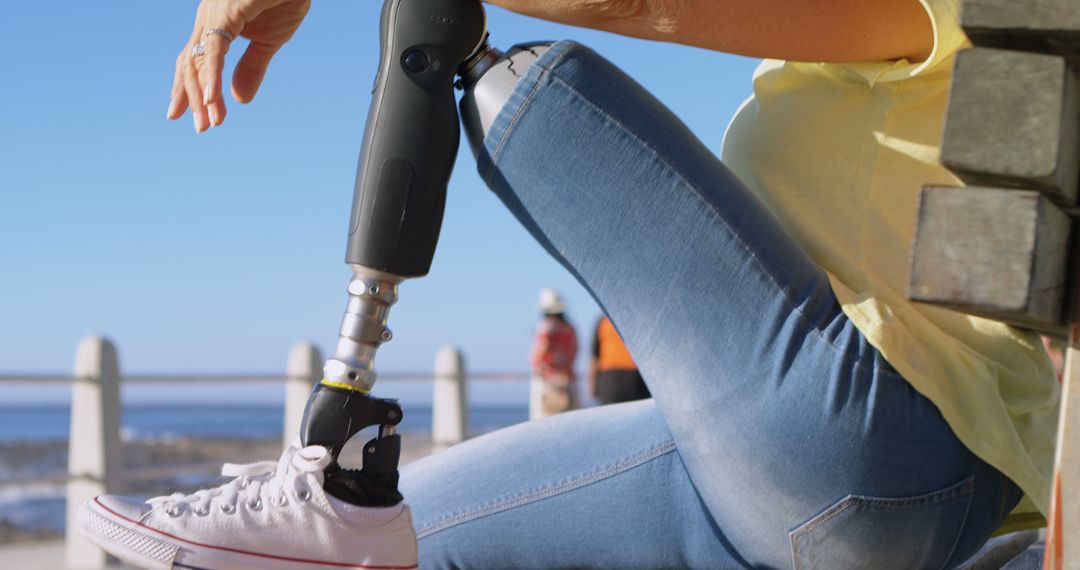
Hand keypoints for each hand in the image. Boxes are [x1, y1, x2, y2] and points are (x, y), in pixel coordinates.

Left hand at [168, 0, 310, 131]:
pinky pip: (215, 50)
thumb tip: (239, 100)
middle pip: (191, 64)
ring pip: (200, 61)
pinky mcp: (226, 13)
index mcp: (215, 25)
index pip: (195, 62)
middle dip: (193, 98)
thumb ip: (252, 69)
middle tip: (201, 128)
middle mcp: (207, 19)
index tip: (185, 116)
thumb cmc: (283, 0)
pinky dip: (212, 76)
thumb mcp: (268, 42)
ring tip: (207, 123)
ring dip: (202, 94)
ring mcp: (214, 15)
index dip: (189, 89)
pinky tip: (212, 100)